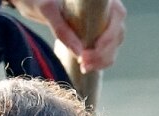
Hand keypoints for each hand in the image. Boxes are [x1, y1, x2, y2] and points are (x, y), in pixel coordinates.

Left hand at [8, 0, 125, 70]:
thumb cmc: (45, 1)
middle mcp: (109, 11)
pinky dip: (99, 63)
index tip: (91, 49)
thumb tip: (78, 52)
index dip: (108, 37)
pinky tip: (85, 67)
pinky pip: (106, 53)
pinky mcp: (99, 38)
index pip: (117, 17)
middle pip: (116, 36)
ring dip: (102, 61)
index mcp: (104, 0)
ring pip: (113, 47)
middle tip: (83, 63)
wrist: (41, 4)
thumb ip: (62, 29)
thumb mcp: (49, 11)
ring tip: (84, 67)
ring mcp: (106, 26)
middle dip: (102, 53)